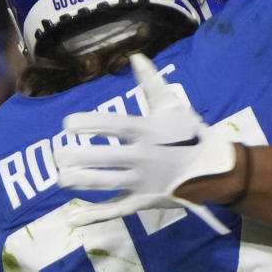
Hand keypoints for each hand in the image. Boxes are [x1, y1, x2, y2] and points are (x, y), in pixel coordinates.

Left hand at [58, 54, 237, 232]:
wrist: (213, 170)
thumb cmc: (189, 134)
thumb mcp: (172, 107)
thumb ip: (151, 83)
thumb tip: (136, 56)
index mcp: (148, 132)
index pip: (115, 126)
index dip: (90, 124)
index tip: (67, 124)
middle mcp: (144, 157)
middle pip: (106, 158)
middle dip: (78, 157)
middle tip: (57, 154)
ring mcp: (142, 181)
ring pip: (106, 183)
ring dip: (80, 181)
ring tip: (60, 177)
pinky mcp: (142, 200)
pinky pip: (115, 209)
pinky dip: (94, 214)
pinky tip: (72, 216)